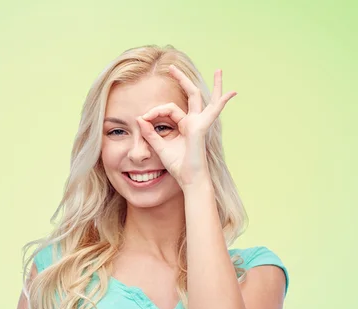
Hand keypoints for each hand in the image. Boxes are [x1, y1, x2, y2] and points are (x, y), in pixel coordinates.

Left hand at [135, 65, 236, 188]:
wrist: (188, 179)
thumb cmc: (177, 166)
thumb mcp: (159, 147)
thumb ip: (150, 133)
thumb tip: (139, 118)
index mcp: (184, 125)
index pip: (167, 110)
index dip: (153, 113)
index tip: (141, 120)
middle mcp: (193, 121)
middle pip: (188, 95)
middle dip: (180, 79)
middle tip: (170, 67)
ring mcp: (199, 123)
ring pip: (198, 97)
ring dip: (203, 82)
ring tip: (217, 69)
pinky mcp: (200, 128)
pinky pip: (211, 111)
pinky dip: (222, 101)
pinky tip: (232, 93)